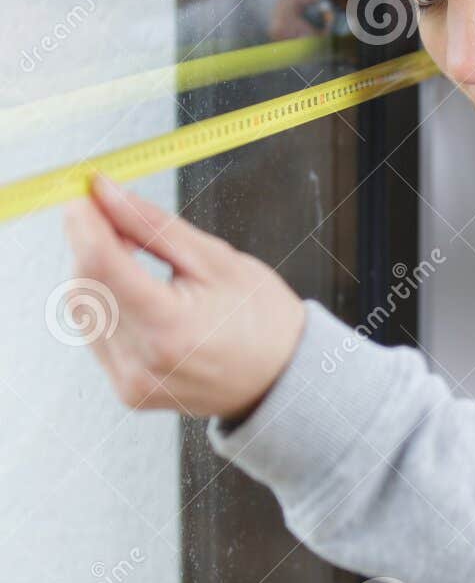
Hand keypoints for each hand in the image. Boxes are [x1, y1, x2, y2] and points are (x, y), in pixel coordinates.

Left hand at [62, 173, 306, 422]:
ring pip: (83, 310)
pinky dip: (105, 305)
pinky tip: (134, 295)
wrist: (282, 378)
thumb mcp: (216, 259)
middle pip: (85, 286)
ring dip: (96, 275)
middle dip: (90, 244)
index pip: (100, 265)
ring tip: (133, 259)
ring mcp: (133, 382)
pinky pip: (96, 335)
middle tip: (115, 219)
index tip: (84, 193)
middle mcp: (145, 362)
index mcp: (172, 328)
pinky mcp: (128, 390)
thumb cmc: (262, 320)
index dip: (84, 222)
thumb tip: (105, 192)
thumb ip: (151, 225)